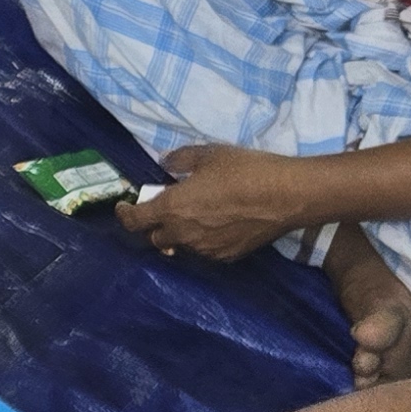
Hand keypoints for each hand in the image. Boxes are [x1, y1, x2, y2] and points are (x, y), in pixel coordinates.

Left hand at [114, 143, 319, 263]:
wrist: (287, 195)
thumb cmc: (245, 170)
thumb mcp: (208, 154)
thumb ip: (180, 160)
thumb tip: (165, 163)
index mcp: (171, 209)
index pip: (134, 221)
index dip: (124, 214)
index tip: (124, 206)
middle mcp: (183, 234)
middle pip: (155, 238)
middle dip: (154, 225)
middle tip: (165, 208)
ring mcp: (205, 250)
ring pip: (181, 246)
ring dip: (179, 233)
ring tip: (195, 216)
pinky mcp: (226, 257)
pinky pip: (204, 251)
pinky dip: (202, 240)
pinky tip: (217, 225)